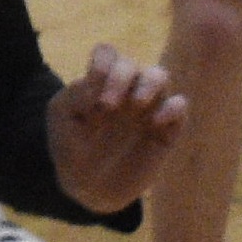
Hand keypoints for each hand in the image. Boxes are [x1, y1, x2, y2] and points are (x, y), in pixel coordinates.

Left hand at [47, 45, 187, 213]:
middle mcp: (126, 88)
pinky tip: (155, 122)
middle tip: (107, 106)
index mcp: (100, 80)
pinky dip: (172, 107)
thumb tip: (98, 82)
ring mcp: (147, 106)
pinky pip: (179, 106)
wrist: (90, 187)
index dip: (102, 65)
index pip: (107, 54)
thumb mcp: (62, 118)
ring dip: (149, 83)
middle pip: (131, 64)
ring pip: (159, 76)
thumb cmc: (71, 146)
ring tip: (136, 104)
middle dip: (120, 78)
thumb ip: (75, 94)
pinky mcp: (165, 129)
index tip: (92, 97)